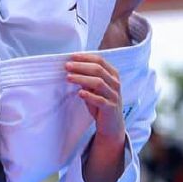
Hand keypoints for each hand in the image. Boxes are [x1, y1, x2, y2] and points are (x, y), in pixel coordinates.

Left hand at [66, 53, 126, 181]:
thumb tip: (71, 66)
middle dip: (81, 66)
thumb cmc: (101, 102)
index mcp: (113, 75)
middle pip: (98, 70)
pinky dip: (89, 95)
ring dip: (82, 79)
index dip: (85, 57)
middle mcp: (115, 83)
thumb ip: (86, 77)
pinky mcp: (111, 108)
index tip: (72, 56)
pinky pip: (100, 100)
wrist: (111, 125)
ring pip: (99, 83)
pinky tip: (80, 93)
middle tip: (67, 66)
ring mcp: (114, 96)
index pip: (100, 60)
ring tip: (68, 77)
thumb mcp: (94, 88)